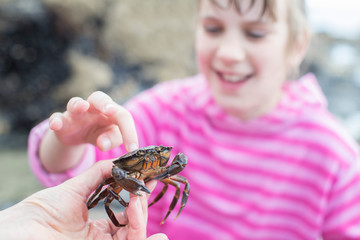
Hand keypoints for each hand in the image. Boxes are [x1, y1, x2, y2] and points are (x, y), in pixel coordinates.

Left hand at [0, 160, 166, 239]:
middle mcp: (103, 238)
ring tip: (138, 201)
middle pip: (134, 225)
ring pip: (135, 236)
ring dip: (142, 219)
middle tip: (141, 190)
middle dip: (141, 207)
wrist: (23, 229)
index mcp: (99, 226)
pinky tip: (155, 232)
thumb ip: (100, 174)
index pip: (127, 214)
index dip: (137, 198)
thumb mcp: (75, 188)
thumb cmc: (43, 210)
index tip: (147, 180)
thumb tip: (121, 160)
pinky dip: (142, 236)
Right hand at [49, 91, 137, 151]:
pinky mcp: (62, 121)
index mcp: (111, 111)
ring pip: (75, 102)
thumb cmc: (102, 134)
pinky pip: (56, 117)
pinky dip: (56, 120)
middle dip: (105, 103)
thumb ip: (111, 140)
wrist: (79, 135)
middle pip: (99, 97)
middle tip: (111, 111)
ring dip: (79, 104)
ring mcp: (76, 113)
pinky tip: (56, 125)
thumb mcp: (110, 138)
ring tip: (82, 107)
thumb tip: (103, 144)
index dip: (129, 132)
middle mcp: (94, 108)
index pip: (123, 116)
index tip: (132, 149)